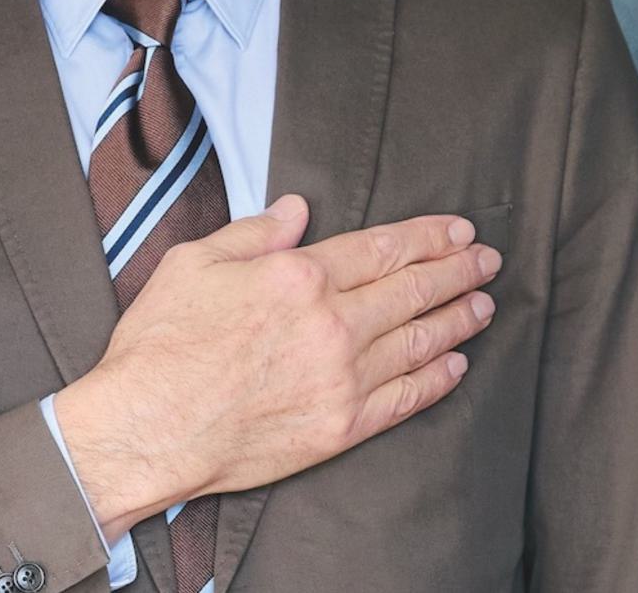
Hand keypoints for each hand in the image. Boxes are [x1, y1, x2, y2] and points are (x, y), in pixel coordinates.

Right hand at [53, 195, 500, 534]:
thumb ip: (253, 234)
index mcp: (299, 276)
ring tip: (483, 304)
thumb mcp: (193, 263)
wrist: (150, 426)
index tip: (458, 229)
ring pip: (420, 342)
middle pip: (413, 291)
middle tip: (487, 259)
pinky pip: (406, 398)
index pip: (383, 248)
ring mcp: (343, 379)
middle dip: (458, 271)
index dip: (428, 236)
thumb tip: (297, 210)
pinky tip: (455, 365)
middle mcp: (332, 324)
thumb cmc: (162, 343)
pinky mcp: (342, 426)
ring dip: (457, 319)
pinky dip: (437, 379)